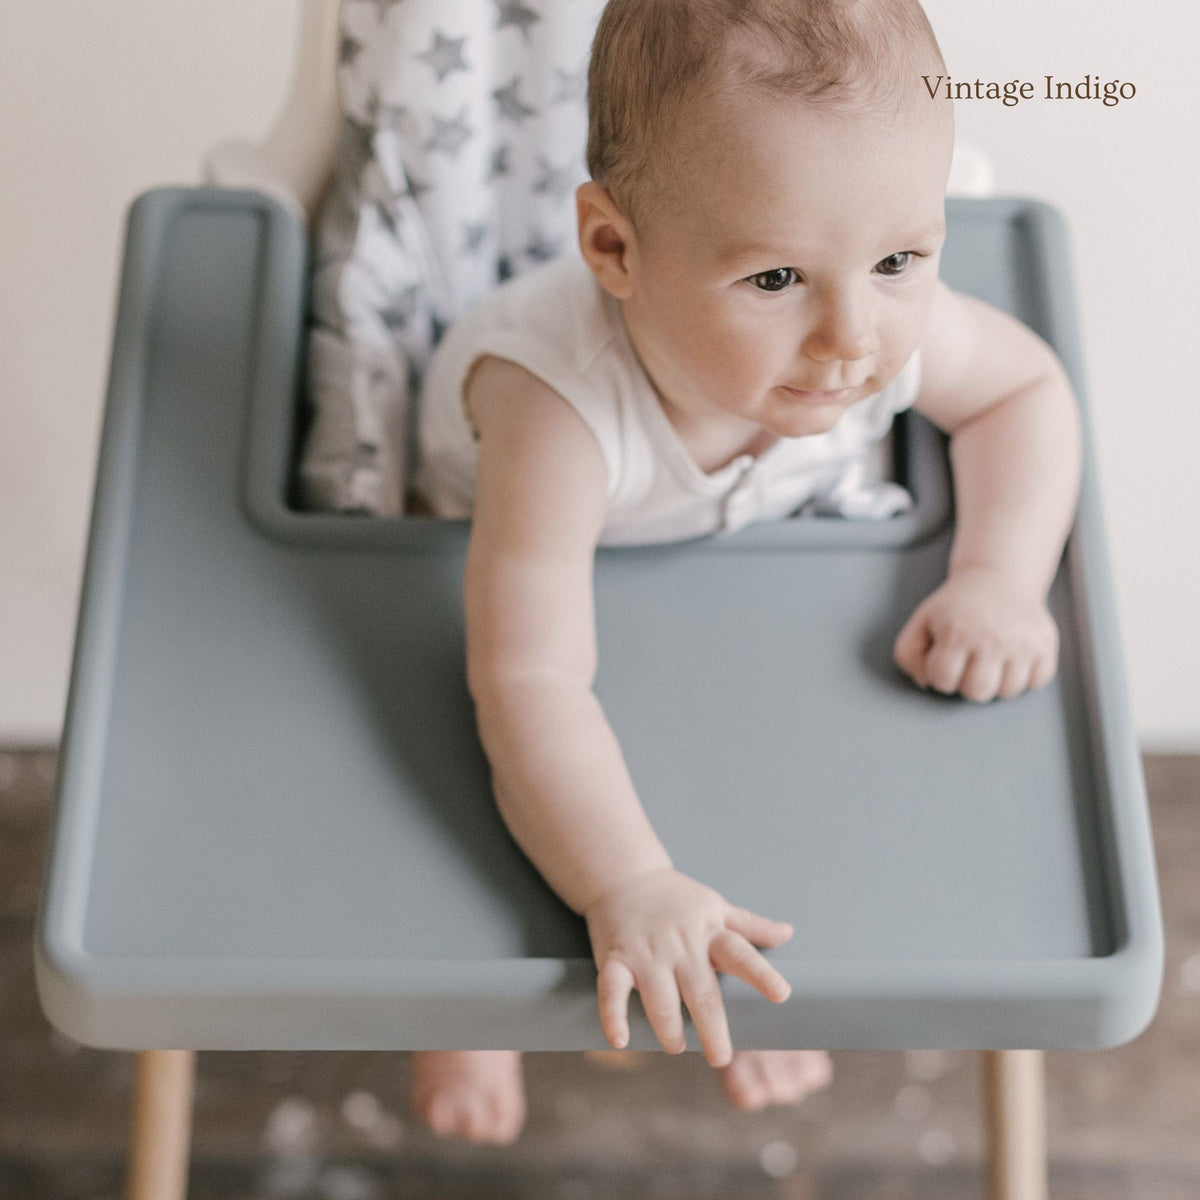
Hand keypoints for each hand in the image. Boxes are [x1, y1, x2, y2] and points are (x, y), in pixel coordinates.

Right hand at [583, 867, 792, 1067]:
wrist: (622, 874)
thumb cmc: (675, 897)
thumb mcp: (715, 905)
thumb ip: (750, 925)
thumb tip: (789, 933)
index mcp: (709, 931)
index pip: (740, 953)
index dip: (761, 974)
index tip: (781, 995)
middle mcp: (680, 943)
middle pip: (701, 991)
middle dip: (712, 1028)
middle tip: (720, 1057)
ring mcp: (646, 952)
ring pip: (660, 998)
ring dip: (668, 1029)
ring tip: (676, 1046)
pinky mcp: (614, 958)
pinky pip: (612, 990)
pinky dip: (613, 1016)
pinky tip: (620, 1039)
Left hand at [892, 565, 1058, 701]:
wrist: (997, 577)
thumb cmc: (956, 606)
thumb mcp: (921, 622)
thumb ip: (908, 655)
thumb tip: (925, 683)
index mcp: (957, 632)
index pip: (943, 681)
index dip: (940, 674)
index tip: (945, 658)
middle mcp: (992, 638)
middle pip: (978, 693)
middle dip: (967, 684)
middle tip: (969, 662)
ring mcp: (1022, 643)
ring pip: (1008, 692)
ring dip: (997, 682)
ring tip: (990, 660)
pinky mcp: (1045, 644)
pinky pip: (1036, 682)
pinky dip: (1025, 677)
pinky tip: (1012, 658)